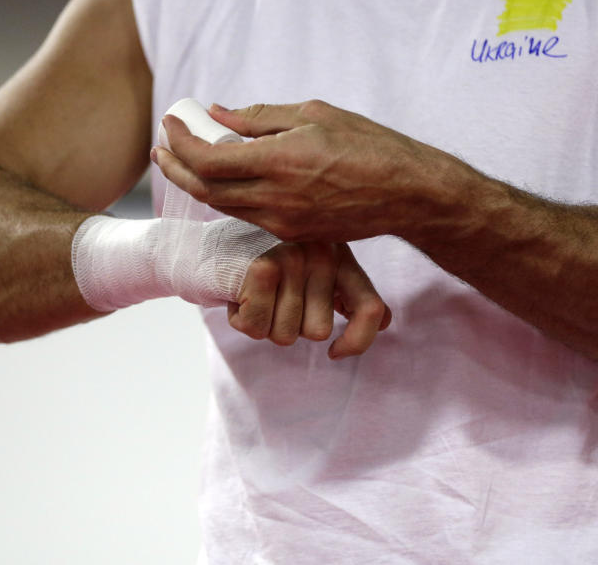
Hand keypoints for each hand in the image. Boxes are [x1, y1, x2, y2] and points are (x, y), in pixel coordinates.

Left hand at [151, 100, 462, 241]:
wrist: (407, 193)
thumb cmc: (368, 145)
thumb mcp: (314, 114)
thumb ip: (260, 118)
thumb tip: (217, 113)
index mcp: (279, 162)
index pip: (207, 159)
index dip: (180, 142)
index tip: (170, 121)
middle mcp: (275, 199)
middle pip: (205, 190)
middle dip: (176, 168)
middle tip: (164, 147)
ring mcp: (283, 222)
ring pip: (222, 206)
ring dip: (197, 184)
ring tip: (184, 161)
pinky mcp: (294, 234)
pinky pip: (247, 216)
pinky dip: (226, 196)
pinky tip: (224, 179)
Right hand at [231, 240, 391, 358]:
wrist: (211, 246)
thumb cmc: (268, 267)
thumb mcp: (316, 274)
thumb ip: (349, 294)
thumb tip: (386, 322)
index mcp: (341, 257)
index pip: (371, 310)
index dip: (358, 341)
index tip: (335, 352)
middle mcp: (322, 253)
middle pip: (318, 332)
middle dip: (290, 327)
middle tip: (273, 301)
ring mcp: (293, 257)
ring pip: (285, 335)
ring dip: (264, 325)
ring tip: (255, 296)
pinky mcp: (262, 267)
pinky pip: (257, 327)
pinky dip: (242, 321)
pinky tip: (238, 297)